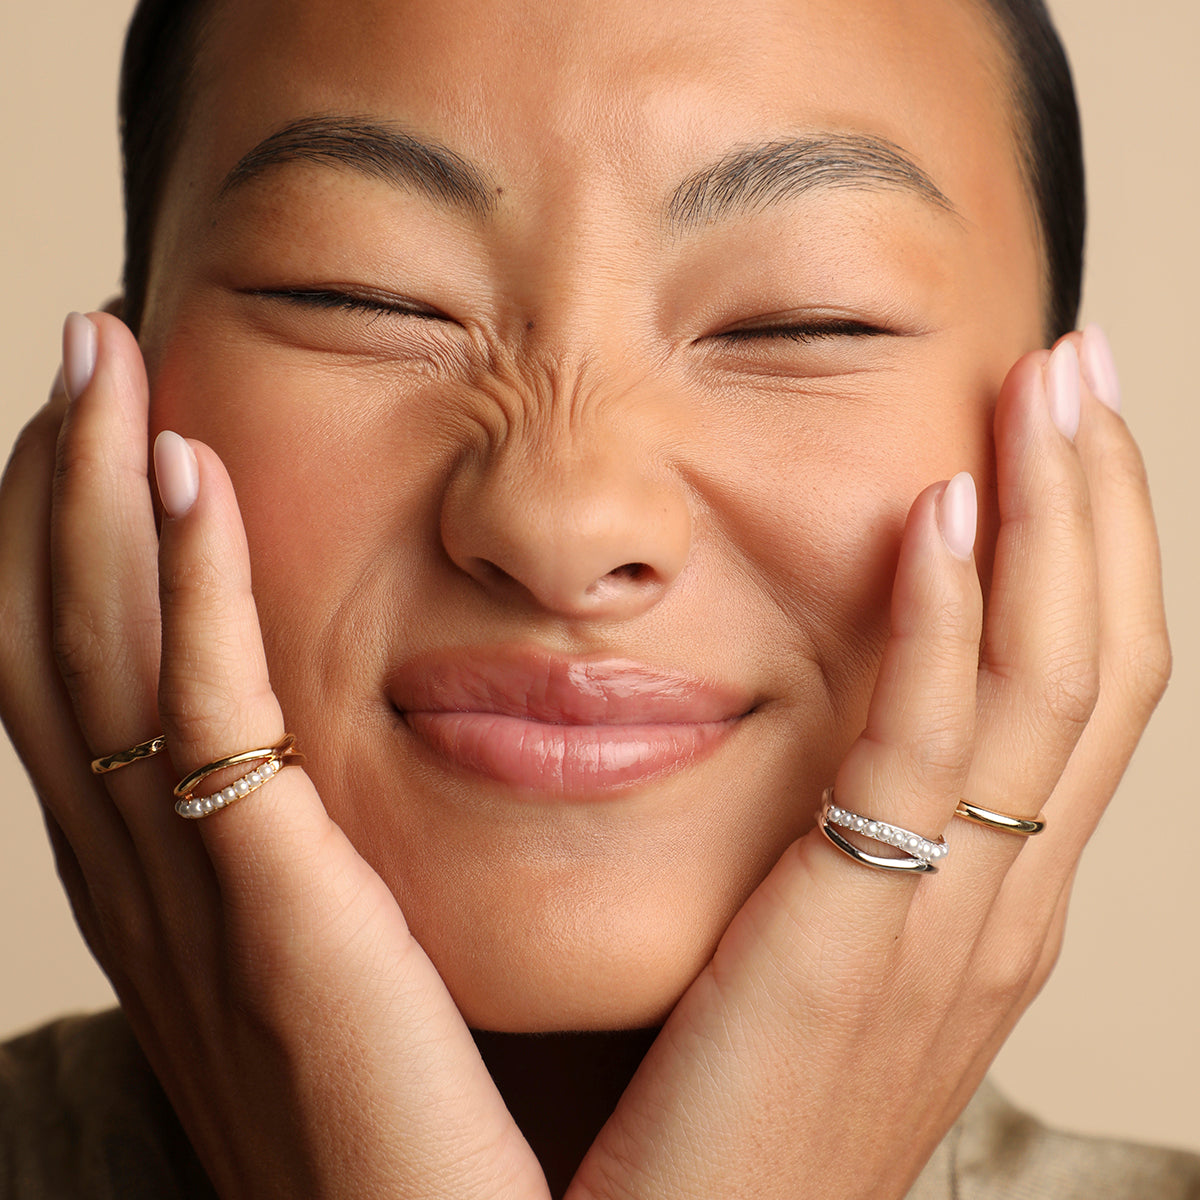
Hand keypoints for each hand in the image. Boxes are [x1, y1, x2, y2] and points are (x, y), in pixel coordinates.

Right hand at [0, 312, 548, 1199]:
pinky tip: (189, 479)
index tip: (122, 430)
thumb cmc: (461, 1148)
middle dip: (61, 500)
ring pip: (105, 678)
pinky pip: (206, 735)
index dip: (91, 558)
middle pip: (73, 663)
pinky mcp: (285, 937)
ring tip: (104, 376)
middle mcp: (170, 906)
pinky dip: (188, 600)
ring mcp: (209, 924)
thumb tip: (397, 775)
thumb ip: (366, 880)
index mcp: (199, 912)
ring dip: (93, 515)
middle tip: (86, 355)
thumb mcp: (386, 989)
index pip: (109, 701)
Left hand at [568, 332, 1168, 1198]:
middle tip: (1073, 365)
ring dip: (1057, 521)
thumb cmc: (720, 1119)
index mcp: (986, 898)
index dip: (1076, 547)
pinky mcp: (866, 945)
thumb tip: (804, 716)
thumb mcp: (810, 959)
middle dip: (1096, 500)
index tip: (1044, 428)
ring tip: (1046, 387)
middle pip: (1095, 659)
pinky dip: (950, 624)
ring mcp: (959, 927)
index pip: (1067, 686)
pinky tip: (935, 513)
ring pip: (1055, 685)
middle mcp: (1003, 902)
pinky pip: (933, 753)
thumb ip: (828, 842)